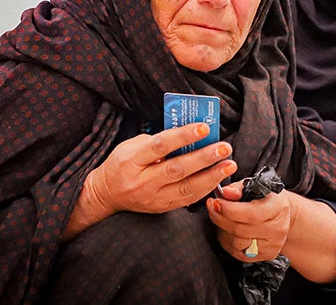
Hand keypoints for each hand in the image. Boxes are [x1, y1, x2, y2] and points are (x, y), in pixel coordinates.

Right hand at [87, 123, 235, 214]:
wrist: (106, 194)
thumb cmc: (122, 163)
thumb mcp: (133, 145)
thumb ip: (159, 140)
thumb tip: (190, 134)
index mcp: (132, 160)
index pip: (161, 146)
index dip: (184, 136)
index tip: (204, 128)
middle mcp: (142, 181)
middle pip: (177, 169)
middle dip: (204, 158)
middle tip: (224, 148)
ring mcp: (152, 198)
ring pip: (186, 188)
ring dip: (211, 176)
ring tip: (228, 165)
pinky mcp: (161, 208)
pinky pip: (187, 200)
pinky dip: (205, 189)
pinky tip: (218, 179)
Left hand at [206, 181, 291, 262]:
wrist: (281, 214)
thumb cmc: (266, 197)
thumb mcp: (253, 186)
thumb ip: (238, 189)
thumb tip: (225, 192)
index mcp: (278, 207)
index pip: (251, 214)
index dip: (229, 210)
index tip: (216, 202)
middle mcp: (278, 228)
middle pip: (241, 230)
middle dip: (220, 218)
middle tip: (212, 207)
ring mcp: (273, 245)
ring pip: (237, 243)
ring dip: (222, 230)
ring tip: (220, 218)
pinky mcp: (266, 255)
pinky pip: (238, 253)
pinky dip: (227, 241)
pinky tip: (226, 230)